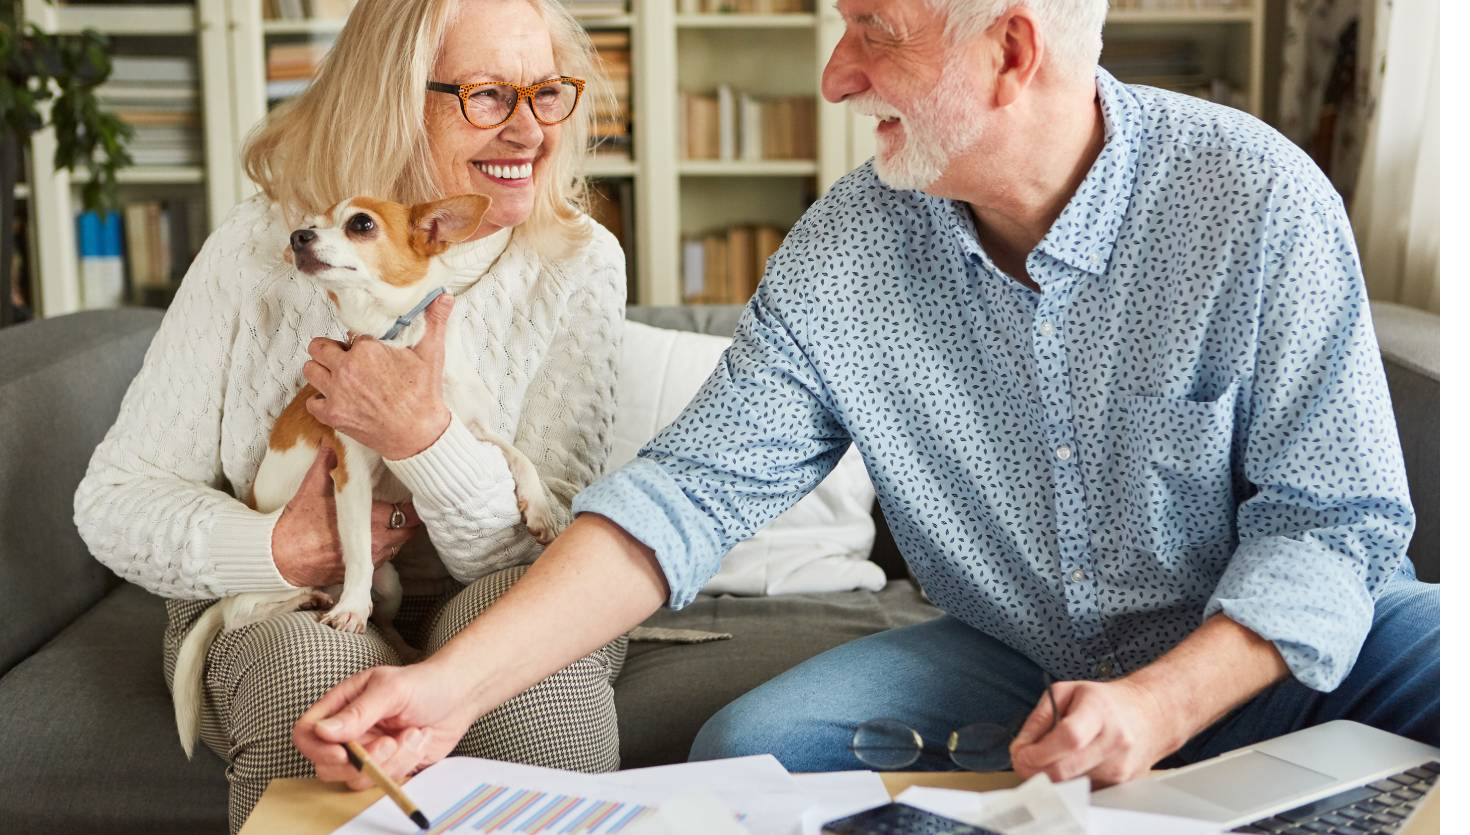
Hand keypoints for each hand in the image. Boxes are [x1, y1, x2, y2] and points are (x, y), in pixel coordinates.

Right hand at [271, 444, 422, 587]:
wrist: (279, 558)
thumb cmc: (297, 524)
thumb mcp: (312, 487)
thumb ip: (326, 462)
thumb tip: (332, 440)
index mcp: (372, 520)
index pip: (409, 513)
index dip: (412, 504)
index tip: (410, 494)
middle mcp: (377, 543)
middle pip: (408, 531)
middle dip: (408, 519)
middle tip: (403, 506)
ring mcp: (370, 561)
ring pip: (397, 546)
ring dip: (396, 534)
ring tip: (390, 520)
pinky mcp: (361, 572)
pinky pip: (383, 560)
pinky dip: (383, 548)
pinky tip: (373, 537)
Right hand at [293, 658, 479, 789]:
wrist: (460, 696)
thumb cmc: (425, 683)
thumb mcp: (391, 690)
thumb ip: (358, 712)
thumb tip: (322, 731)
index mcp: (342, 705)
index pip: (307, 732)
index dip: (318, 748)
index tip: (344, 752)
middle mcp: (351, 730)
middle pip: (328, 764)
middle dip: (363, 760)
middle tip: (391, 743)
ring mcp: (368, 750)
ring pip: (358, 777)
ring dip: (391, 761)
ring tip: (413, 733)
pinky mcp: (388, 765)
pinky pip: (384, 780)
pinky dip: (405, 764)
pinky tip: (420, 740)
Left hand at [302, 294, 454, 460]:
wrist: (418, 435)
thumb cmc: (424, 395)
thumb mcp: (431, 354)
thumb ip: (433, 322)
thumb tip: (444, 295)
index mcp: (367, 349)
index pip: (348, 334)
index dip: (357, 341)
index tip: (368, 350)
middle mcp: (347, 368)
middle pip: (318, 347)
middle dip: (330, 351)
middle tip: (345, 360)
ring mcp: (336, 392)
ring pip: (309, 370)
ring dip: (321, 372)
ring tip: (339, 378)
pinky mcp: (332, 414)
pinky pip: (311, 402)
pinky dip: (321, 401)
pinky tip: (338, 400)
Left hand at [1008, 677, 1183, 786]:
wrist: (1148, 714)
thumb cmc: (1104, 701)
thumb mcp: (1065, 692)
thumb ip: (1038, 719)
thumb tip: (1019, 749)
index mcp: (1098, 712)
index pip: (1068, 738)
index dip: (1039, 752)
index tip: (1020, 753)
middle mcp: (1114, 741)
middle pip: (1066, 770)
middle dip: (1035, 770)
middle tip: (1023, 761)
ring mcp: (1120, 766)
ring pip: (1070, 784)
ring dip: (1050, 775)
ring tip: (1049, 757)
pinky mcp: (1121, 784)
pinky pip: (1083, 790)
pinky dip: (1069, 780)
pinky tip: (1071, 764)